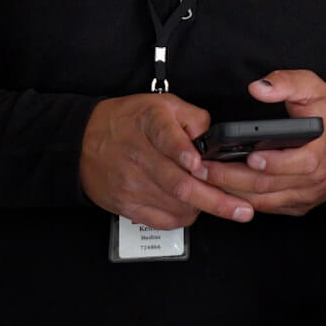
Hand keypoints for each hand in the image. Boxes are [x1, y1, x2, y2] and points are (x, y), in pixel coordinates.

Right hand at [79, 93, 254, 229]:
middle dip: (216, 200)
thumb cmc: (127, 121)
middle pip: (179, 183)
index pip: (165, 137)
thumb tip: (215, 138)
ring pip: (176, 205)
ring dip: (203, 208)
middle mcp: (138, 154)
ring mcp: (131, 183)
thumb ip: (192, 117)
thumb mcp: (160, 104)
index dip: (183, 151)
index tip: (198, 163)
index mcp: (148, 123)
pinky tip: (191, 207)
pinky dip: (184, 217)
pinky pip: (164, 220)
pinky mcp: (127, 204)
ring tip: (219, 204)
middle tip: (242, 210)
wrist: (83, 141)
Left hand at [202, 70, 325, 215]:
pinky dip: (245, 202)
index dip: (271, 162)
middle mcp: (313, 177)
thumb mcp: (314, 88)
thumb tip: (258, 88)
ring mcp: (306, 193)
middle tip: (204, 168)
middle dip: (232, 178)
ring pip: (265, 201)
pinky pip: (270, 207)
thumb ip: (286, 83)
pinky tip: (223, 192)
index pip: (295, 162)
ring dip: (233, 193)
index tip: (248, 156)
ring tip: (205, 180)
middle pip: (269, 184)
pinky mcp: (300, 203)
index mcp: (319, 149)